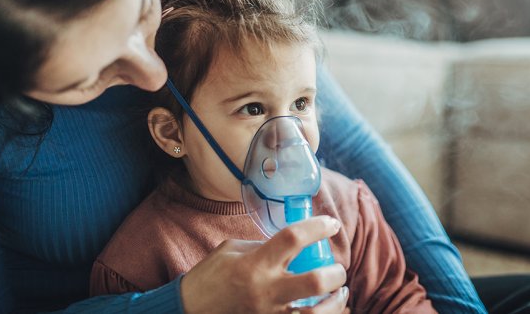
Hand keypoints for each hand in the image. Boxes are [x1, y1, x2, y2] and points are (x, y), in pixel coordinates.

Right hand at [180, 215, 348, 313]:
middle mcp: (265, 290)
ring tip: (340, 291)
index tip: (331, 223)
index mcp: (255, 263)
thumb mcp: (232, 250)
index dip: (317, 227)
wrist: (189, 311)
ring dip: (335, 302)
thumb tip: (292, 243)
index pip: (293, 238)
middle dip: (335, 273)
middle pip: (315, 281)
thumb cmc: (211, 276)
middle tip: (338, 268)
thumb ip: (264, 245)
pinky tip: (327, 308)